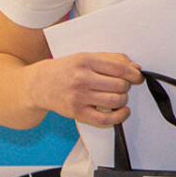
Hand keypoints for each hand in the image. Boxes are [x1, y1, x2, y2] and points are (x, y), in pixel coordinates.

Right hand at [27, 53, 141, 126]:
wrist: (37, 85)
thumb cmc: (64, 70)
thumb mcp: (85, 57)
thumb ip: (111, 59)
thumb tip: (135, 68)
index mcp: (85, 61)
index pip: (119, 68)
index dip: (134, 74)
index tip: (138, 77)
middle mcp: (82, 79)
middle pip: (120, 85)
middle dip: (127, 86)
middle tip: (122, 85)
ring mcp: (79, 97)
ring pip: (116, 101)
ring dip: (123, 99)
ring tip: (118, 96)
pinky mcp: (77, 112)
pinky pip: (105, 119)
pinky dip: (119, 117)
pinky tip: (122, 111)